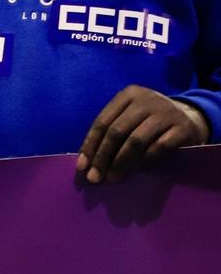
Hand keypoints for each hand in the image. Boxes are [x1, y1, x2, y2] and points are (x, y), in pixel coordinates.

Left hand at [77, 86, 208, 184]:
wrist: (192, 117)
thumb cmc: (151, 121)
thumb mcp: (132, 117)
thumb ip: (112, 132)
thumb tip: (89, 162)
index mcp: (128, 95)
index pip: (102, 121)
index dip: (91, 145)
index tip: (82, 167)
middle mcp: (146, 100)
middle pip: (117, 131)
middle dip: (103, 157)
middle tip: (96, 178)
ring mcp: (166, 113)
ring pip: (135, 140)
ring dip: (121, 163)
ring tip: (113, 178)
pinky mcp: (182, 128)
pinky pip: (158, 148)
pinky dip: (145, 161)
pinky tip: (138, 171)